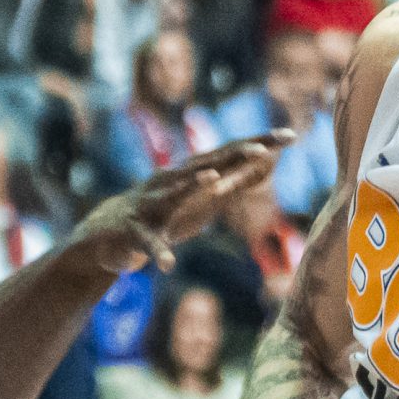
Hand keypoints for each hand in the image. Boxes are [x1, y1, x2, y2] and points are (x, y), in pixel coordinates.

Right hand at [66, 133, 287, 275]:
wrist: (106, 234)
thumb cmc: (162, 214)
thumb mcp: (202, 200)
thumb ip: (233, 184)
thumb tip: (267, 167)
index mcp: (192, 175)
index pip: (231, 155)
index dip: (260, 145)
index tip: (291, 135)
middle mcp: (172, 181)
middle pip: (208, 165)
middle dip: (235, 156)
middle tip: (262, 149)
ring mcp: (152, 204)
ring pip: (175, 194)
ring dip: (194, 186)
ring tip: (214, 180)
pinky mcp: (135, 232)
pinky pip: (149, 244)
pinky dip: (158, 253)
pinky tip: (167, 264)